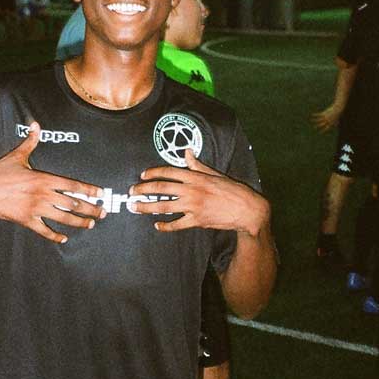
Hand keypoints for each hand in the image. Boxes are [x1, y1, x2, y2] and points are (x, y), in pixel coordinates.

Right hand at [0, 122, 105, 242]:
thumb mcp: (16, 156)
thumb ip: (30, 142)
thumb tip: (36, 125)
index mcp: (42, 178)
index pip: (72, 184)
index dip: (89, 190)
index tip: (100, 194)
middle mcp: (42, 195)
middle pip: (73, 203)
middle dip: (90, 209)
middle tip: (102, 212)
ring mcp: (35, 209)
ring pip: (63, 218)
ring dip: (79, 222)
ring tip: (90, 224)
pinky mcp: (26, 221)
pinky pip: (45, 231)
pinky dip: (55, 236)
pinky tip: (64, 238)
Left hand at [128, 148, 269, 235]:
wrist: (246, 209)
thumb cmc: (232, 190)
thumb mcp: (215, 173)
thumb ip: (198, 165)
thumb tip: (187, 152)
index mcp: (196, 177)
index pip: (169, 172)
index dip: (153, 173)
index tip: (142, 175)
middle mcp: (192, 190)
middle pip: (161, 188)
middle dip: (144, 189)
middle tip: (132, 192)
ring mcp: (193, 206)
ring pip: (164, 206)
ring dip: (147, 206)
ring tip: (135, 207)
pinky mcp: (197, 221)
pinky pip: (176, 224)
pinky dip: (165, 226)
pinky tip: (157, 225)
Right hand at [310, 106, 340, 132]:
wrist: (337, 108)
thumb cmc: (338, 113)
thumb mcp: (337, 119)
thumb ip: (336, 123)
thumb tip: (336, 125)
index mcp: (331, 123)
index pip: (326, 128)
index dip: (323, 131)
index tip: (320, 133)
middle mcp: (327, 121)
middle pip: (321, 124)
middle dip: (317, 126)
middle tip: (314, 127)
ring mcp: (325, 117)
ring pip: (318, 120)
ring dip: (314, 120)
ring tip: (310, 120)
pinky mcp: (324, 113)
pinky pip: (318, 115)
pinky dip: (315, 115)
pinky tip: (312, 115)